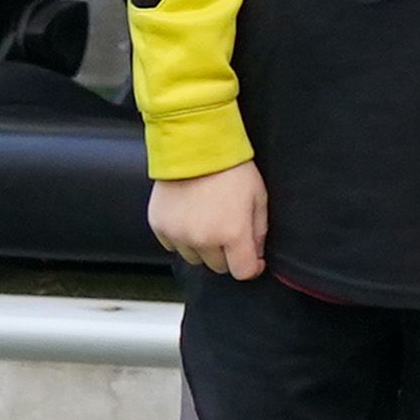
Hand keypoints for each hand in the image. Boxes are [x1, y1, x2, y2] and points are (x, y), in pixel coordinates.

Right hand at [147, 162, 268, 282]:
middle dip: (227, 254)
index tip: (253, 259)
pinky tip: (190, 217)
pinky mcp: (160, 226)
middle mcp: (203, 239)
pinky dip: (182, 237)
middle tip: (228, 231)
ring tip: (207, 221)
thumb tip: (256, 254)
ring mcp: (178, 234)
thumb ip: (259, 231)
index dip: (252, 268)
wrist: (195, 147)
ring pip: (194, 258)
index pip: (243, 272)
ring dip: (203, 247)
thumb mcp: (259, 198)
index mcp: (232, 234)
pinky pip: (173, 245)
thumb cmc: (231, 169)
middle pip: (218, 267)